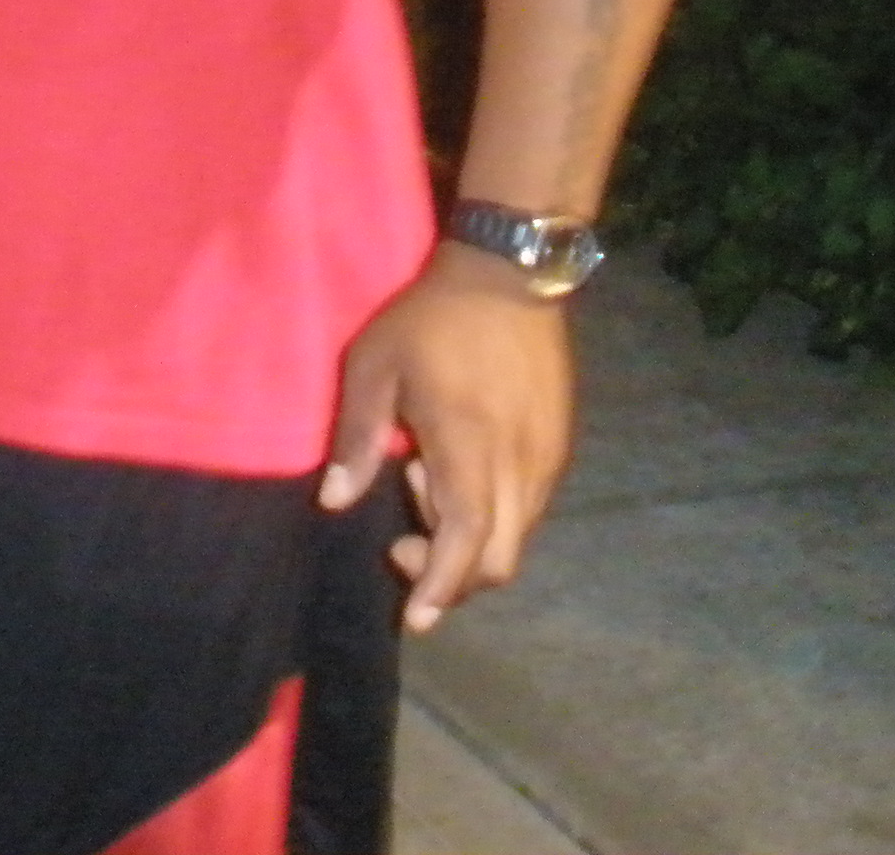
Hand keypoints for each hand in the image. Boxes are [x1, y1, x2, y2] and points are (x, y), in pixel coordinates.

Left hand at [317, 243, 574, 632]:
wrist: (510, 275)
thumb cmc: (431, 318)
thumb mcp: (374, 365)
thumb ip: (356, 438)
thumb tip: (334, 502)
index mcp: (470, 446)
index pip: (466, 544)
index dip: (441, 589)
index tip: (415, 619)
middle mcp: (520, 465)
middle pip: (498, 561)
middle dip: (451, 577)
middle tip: (403, 545)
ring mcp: (548, 458)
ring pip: (517, 539)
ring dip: (469, 543)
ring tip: (422, 482)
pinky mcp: (560, 447)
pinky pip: (529, 510)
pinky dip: (491, 517)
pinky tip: (455, 470)